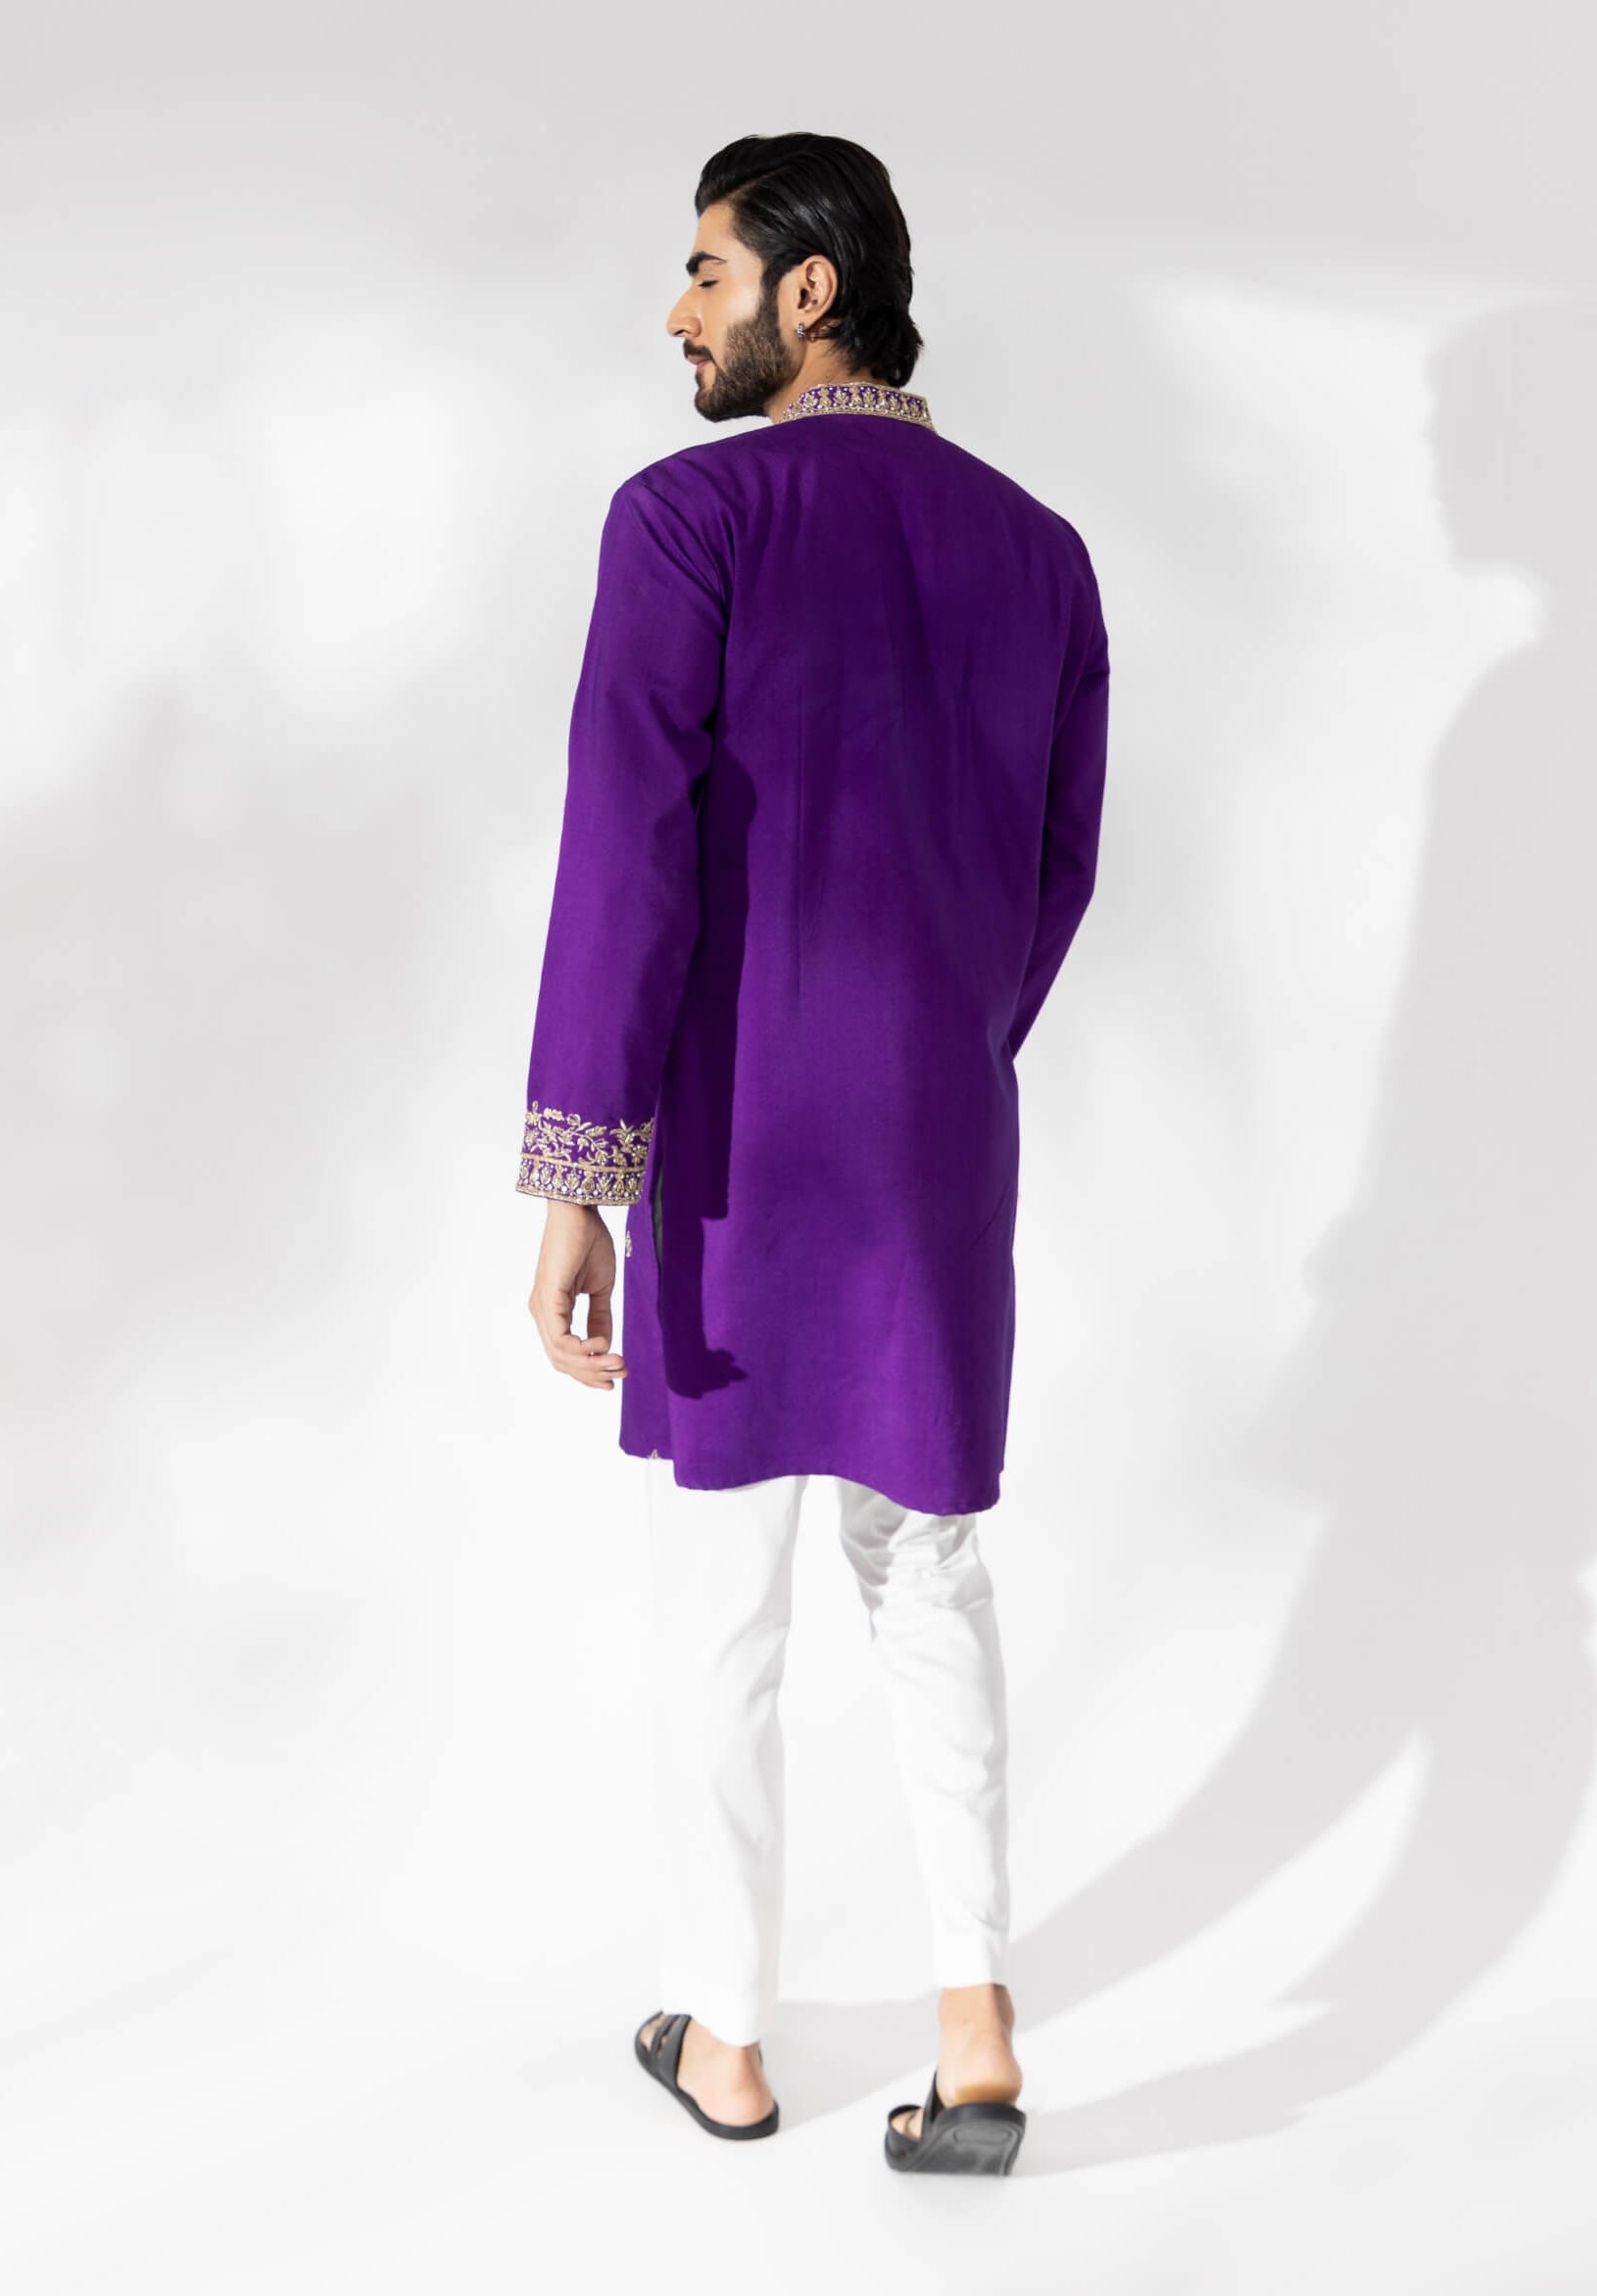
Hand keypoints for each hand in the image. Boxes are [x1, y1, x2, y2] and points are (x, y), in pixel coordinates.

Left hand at [527, 1201, 627, 1389]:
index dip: (589, 1371)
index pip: (565, 1353)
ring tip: (618, 1363)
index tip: (615, 1378)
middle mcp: (542, 1313)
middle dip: (592, 1374)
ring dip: (591, 1365)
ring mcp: (542, 1307)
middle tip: (621, 1374)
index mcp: (553, 1310)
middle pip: (561, 1360)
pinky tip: (602, 1346)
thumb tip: (605, 1345)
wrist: (581, 1212)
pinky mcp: (548, 1298)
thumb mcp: (601, 1288)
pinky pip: (560, 1338)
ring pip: (561, 1355)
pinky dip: (582, 1349)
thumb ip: (600, 1317)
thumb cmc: (589, 1242)